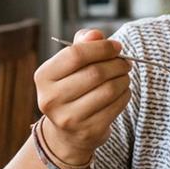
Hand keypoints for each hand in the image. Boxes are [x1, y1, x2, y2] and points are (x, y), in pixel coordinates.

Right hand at [34, 29, 131, 164]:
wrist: (67, 133)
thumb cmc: (72, 89)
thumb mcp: (70, 66)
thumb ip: (82, 44)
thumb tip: (96, 34)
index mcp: (43, 77)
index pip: (76, 54)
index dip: (101, 48)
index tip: (116, 47)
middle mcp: (52, 99)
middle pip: (95, 73)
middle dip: (117, 64)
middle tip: (125, 63)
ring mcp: (69, 118)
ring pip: (108, 90)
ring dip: (123, 79)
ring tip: (124, 76)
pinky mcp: (89, 131)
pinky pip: (116, 106)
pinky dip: (125, 94)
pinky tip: (122, 91)